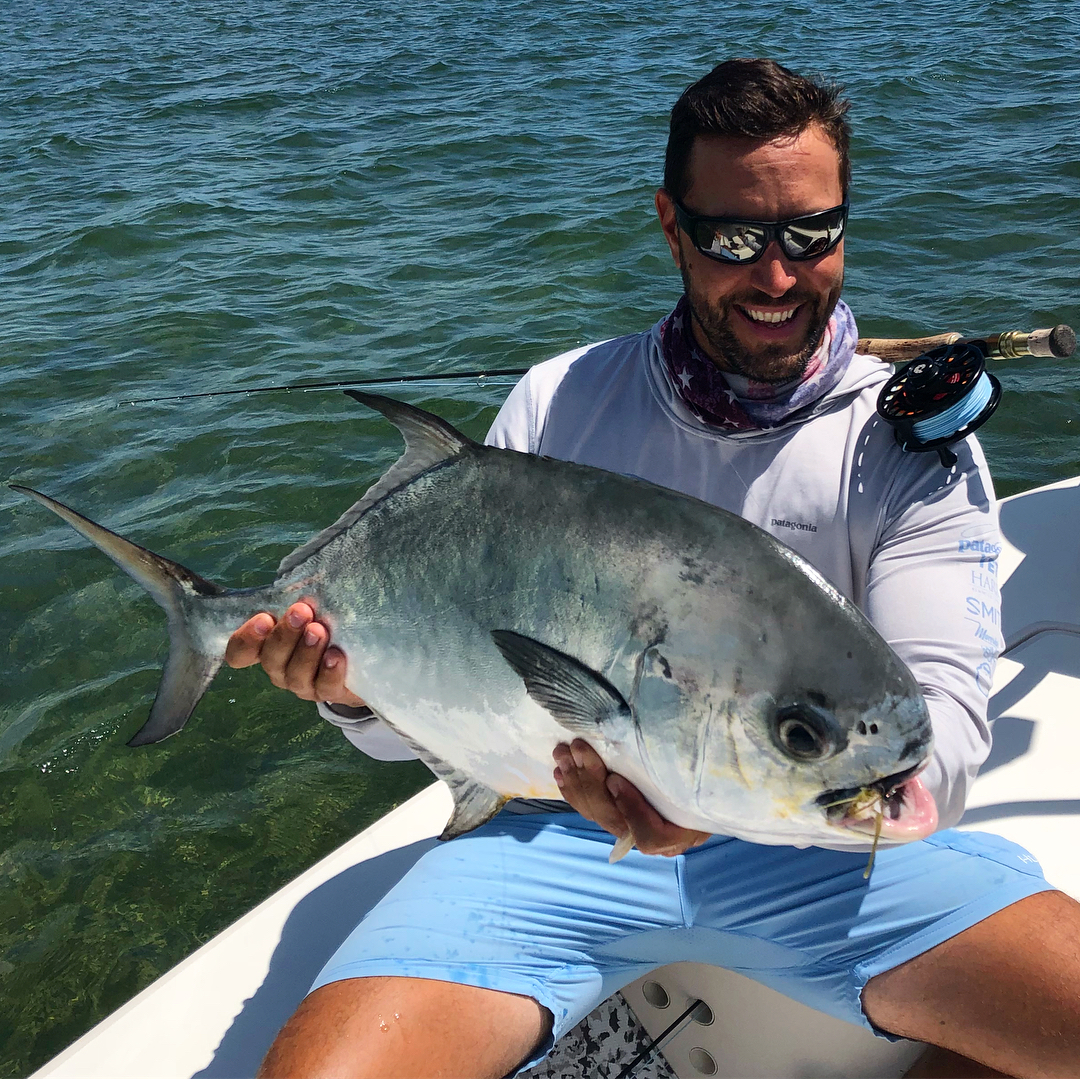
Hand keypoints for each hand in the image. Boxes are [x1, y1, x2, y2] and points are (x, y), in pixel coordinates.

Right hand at [224, 602, 365, 708]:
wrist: (361, 658)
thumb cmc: (328, 623)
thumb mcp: (312, 608)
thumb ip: (300, 598)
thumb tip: (303, 573)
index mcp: (268, 646)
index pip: (240, 651)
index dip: (246, 639)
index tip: (263, 618)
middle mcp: (281, 668)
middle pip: (271, 659)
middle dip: (284, 635)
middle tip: (300, 612)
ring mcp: (303, 684)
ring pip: (295, 675)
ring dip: (306, 651)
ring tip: (319, 630)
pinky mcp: (329, 693)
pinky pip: (325, 688)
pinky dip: (330, 672)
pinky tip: (336, 656)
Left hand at [552, 739, 709, 856]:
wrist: (712, 776)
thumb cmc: (712, 769)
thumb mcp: (707, 770)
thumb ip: (688, 765)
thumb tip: (682, 737)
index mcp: (682, 831)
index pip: (650, 837)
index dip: (630, 811)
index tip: (616, 780)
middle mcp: (655, 837)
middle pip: (614, 820)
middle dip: (591, 784)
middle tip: (579, 750)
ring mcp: (632, 826)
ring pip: (597, 813)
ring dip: (577, 782)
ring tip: (564, 754)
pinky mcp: (617, 813)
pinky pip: (590, 807)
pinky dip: (574, 789)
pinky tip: (561, 770)